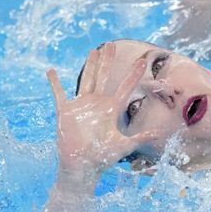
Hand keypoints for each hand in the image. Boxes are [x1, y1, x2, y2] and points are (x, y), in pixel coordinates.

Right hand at [46, 44, 159, 183]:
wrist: (81, 167)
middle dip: (108, 61)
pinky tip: (50, 71)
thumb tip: (160, 134)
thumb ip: (141, 137)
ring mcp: (81, 106)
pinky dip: (54, 82)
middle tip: (111, 44)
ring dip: (89, 65)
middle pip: (104, 77)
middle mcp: (97, 104)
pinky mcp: (65, 111)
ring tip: (93, 51)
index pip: (125, 87)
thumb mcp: (124, 146)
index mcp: (111, 110)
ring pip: (86, 80)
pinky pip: (58, 93)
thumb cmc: (102, 158)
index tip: (143, 61)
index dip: (133, 74)